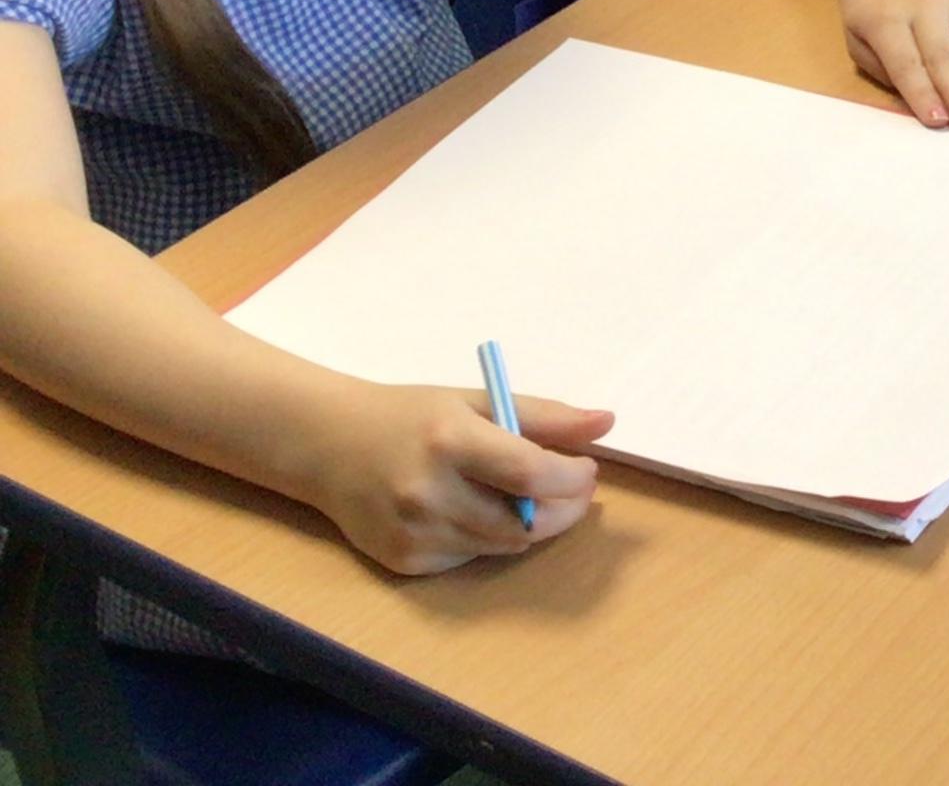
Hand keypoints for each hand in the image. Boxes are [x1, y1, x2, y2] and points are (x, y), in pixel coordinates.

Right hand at [301, 380, 610, 574]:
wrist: (328, 446)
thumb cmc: (412, 416)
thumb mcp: (477, 399)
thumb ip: (545, 415)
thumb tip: (607, 423)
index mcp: (450, 442)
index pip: (531, 473)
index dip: (573, 478)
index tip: (588, 468)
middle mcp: (428, 493)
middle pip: (524, 522)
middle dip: (565, 508)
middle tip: (575, 488)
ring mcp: (413, 534)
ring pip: (505, 546)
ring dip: (532, 524)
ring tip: (529, 494)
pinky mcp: (403, 562)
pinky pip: (472, 557)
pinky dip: (490, 538)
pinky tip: (477, 510)